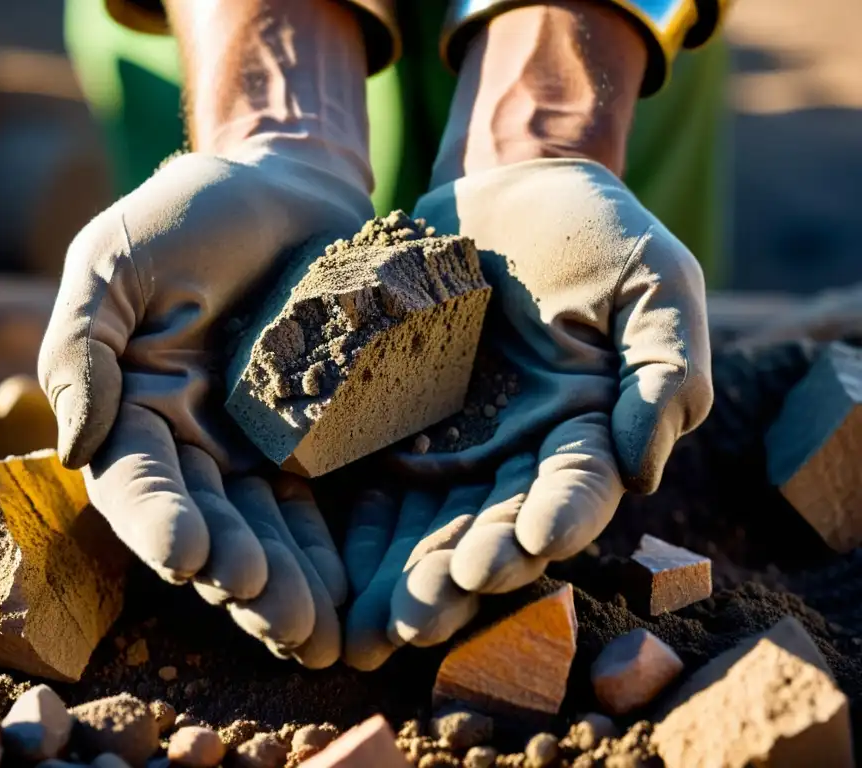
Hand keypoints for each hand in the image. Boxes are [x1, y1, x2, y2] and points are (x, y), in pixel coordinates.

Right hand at [37, 145, 369, 663]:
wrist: (285, 188)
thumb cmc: (189, 213)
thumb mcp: (114, 260)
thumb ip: (80, 343)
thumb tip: (74, 442)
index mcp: (133, 408)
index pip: (135, 481)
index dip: (159, 524)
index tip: (192, 557)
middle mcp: (193, 442)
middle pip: (209, 525)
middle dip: (238, 577)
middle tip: (274, 619)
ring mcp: (258, 447)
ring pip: (266, 529)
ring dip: (287, 584)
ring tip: (314, 631)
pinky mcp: (319, 439)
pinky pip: (323, 502)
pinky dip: (333, 549)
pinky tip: (351, 592)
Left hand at [344, 159, 710, 667]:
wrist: (506, 191)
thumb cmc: (595, 232)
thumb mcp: (655, 283)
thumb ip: (664, 370)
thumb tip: (644, 470)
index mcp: (585, 431)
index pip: (575, 489)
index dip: (557, 520)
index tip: (533, 546)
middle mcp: (516, 452)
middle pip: (492, 523)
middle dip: (462, 571)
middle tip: (428, 615)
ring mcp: (453, 439)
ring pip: (429, 516)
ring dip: (403, 571)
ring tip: (376, 619)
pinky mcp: (395, 416)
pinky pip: (374, 472)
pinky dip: (357, 521)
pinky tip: (331, 564)